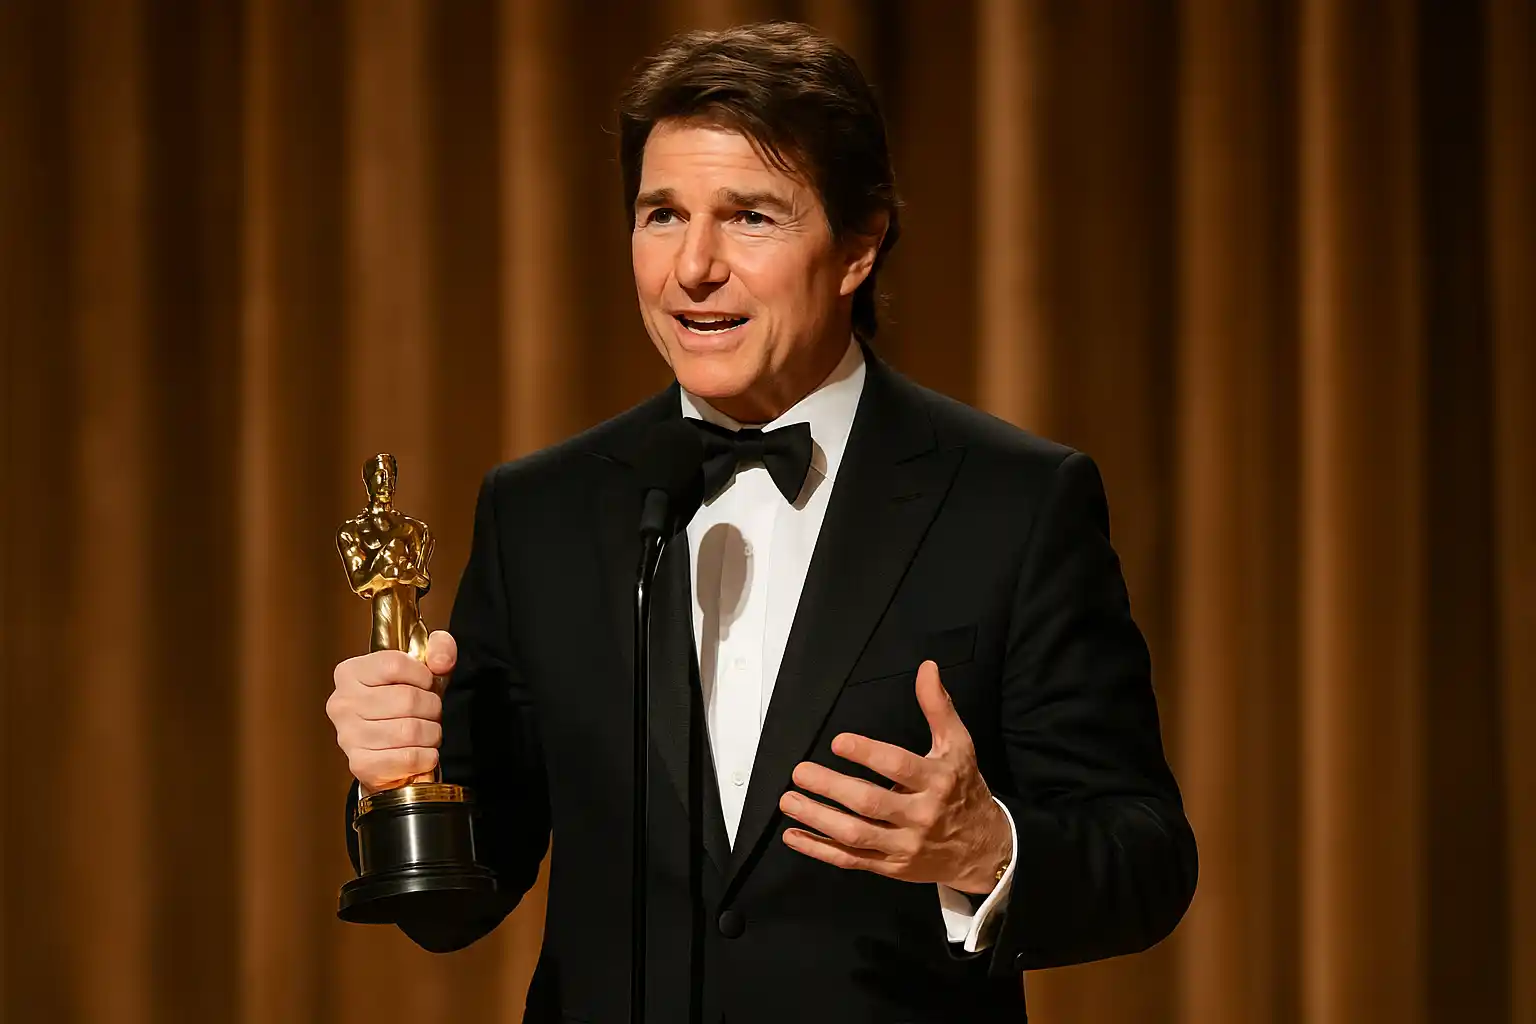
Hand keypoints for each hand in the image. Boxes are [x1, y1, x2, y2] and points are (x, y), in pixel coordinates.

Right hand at [326, 630, 456, 794]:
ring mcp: (348, 736)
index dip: (422, 675)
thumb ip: (439, 649)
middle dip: (432, 708)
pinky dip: (426, 756)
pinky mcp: (361, 764)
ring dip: (431, 733)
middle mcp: (343, 703)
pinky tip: (423, 752)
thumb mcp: (423, 667)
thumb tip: (441, 661)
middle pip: (407, 699)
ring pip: (410, 730)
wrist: (386, 750)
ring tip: (427, 733)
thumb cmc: (403, 703)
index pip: (394, 664)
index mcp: (350, 672)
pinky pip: (408, 758)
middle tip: (431, 713)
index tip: (426, 684)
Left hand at [778, 660, 1011, 893]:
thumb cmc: (964, 789)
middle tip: (800, 771)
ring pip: (856, 835)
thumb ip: (938, 707)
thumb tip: (927, 668)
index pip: (899, 767)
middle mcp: (920, 815)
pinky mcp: (892, 866)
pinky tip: (794, 835)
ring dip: (818, 819)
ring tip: (789, 800)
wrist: (983, 849)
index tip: (838, 742)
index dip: (868, 754)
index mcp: (937, 781)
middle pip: (870, 803)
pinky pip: (851, 860)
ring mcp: (904, 845)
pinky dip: (820, 850)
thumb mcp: (958, 746)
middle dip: (832, 787)